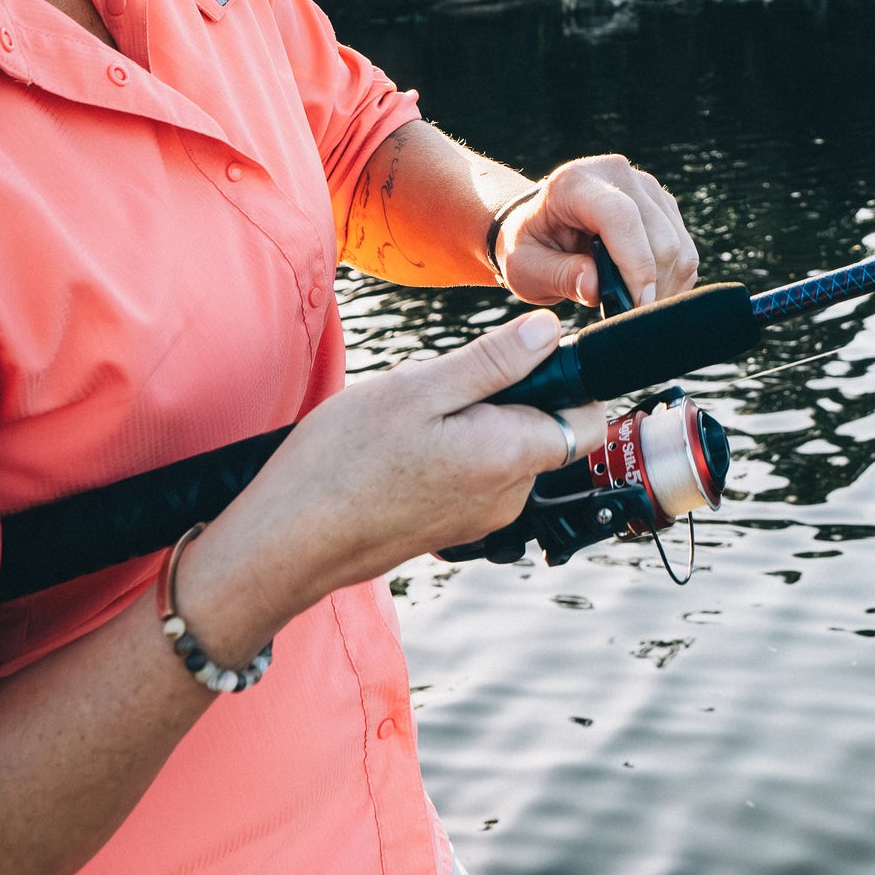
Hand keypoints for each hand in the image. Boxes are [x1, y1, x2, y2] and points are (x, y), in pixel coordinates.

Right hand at [179, 311, 605, 652]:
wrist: (286, 541)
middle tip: (438, 389)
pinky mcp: (451, 528)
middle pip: (544, 430)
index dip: (567, 380)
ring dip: (471, 425)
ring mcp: (480, 519)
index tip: (517, 360)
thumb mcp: (419, 388)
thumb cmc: (344, 461)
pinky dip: (449, 453)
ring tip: (410, 423)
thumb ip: (494, 362)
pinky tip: (399, 451)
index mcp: (511, 457)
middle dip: (506, 399)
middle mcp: (508, 497)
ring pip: (503, 451)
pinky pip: (472, 475)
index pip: (588, 418)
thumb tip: (551, 332)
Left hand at [498, 154, 698, 308]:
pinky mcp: (663, 205)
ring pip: (679, 246)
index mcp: (574, 182)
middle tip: (628, 317)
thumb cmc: (530, 244)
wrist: (540, 223)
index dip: (635, 264)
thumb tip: (595, 286)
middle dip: (651, 286)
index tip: (636, 305)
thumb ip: (557, 275)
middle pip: (660, 236)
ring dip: (664, 286)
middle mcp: (616, 174)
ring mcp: (645, 186)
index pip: (621, 217)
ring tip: (633, 306)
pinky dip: (672, 279)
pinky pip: (685, 249)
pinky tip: (644, 291)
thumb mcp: (525, 267)